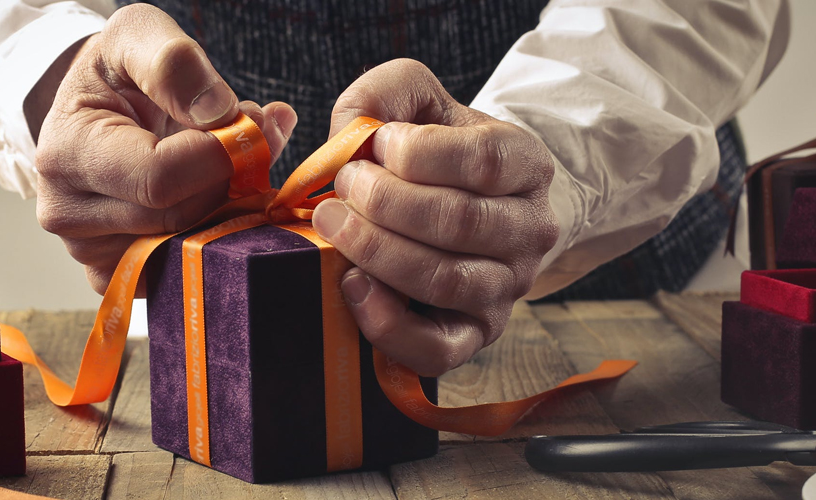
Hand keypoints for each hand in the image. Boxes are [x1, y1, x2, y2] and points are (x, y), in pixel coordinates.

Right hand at [31, 4, 296, 293]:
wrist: (91, 110)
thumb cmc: (115, 73)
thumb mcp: (137, 37)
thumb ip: (175, 64)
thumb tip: (218, 113)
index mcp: (68, 154)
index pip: (161, 177)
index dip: (220, 155)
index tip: (249, 123)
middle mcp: (68, 215)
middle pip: (181, 217)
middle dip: (230, 178)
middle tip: (251, 138)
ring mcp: (90, 253)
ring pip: (189, 246)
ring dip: (228, 206)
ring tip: (229, 162)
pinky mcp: (116, 274)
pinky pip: (182, 270)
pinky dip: (213, 236)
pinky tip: (213, 198)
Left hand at [313, 59, 558, 375]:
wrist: (468, 205)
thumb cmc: (435, 152)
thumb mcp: (418, 102)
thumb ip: (385, 94)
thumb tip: (351, 133)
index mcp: (526, 165)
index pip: (484, 160)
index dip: (418, 154)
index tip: (376, 145)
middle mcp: (529, 231)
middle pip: (458, 222)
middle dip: (383, 203)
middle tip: (341, 188)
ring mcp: (507, 288)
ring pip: (444, 280)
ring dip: (376, 252)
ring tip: (333, 226)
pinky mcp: (475, 334)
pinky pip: (437, 348)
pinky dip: (388, 325)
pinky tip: (353, 287)